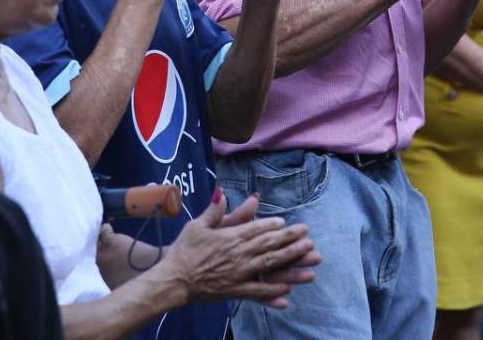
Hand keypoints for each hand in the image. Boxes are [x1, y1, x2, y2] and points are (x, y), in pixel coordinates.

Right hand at [163, 190, 319, 308]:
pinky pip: (258, 290)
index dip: (273, 226)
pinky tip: (288, 289)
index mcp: (229, 237)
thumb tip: (221, 191)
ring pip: (269, 266)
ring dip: (290, 260)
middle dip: (290, 240)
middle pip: (268, 245)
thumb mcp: (197, 225)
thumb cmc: (185, 250)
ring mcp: (238, 273)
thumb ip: (213, 210)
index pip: (256, 229)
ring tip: (308, 258)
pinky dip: (273, 290)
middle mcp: (237, 254)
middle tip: (308, 235)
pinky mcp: (234, 290)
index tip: (288, 223)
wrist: (174, 278)